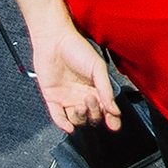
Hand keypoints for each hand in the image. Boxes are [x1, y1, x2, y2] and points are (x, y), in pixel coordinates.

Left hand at [29, 15, 120, 133]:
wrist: (54, 40)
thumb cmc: (77, 48)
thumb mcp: (98, 68)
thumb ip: (106, 89)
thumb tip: (115, 110)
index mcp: (96, 88)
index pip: (106, 109)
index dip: (111, 119)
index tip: (114, 125)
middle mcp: (82, 95)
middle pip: (92, 117)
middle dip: (95, 113)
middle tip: (91, 99)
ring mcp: (67, 98)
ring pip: (77, 120)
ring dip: (81, 118)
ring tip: (80, 106)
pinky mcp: (52, 98)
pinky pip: (58, 117)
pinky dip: (63, 125)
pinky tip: (69, 127)